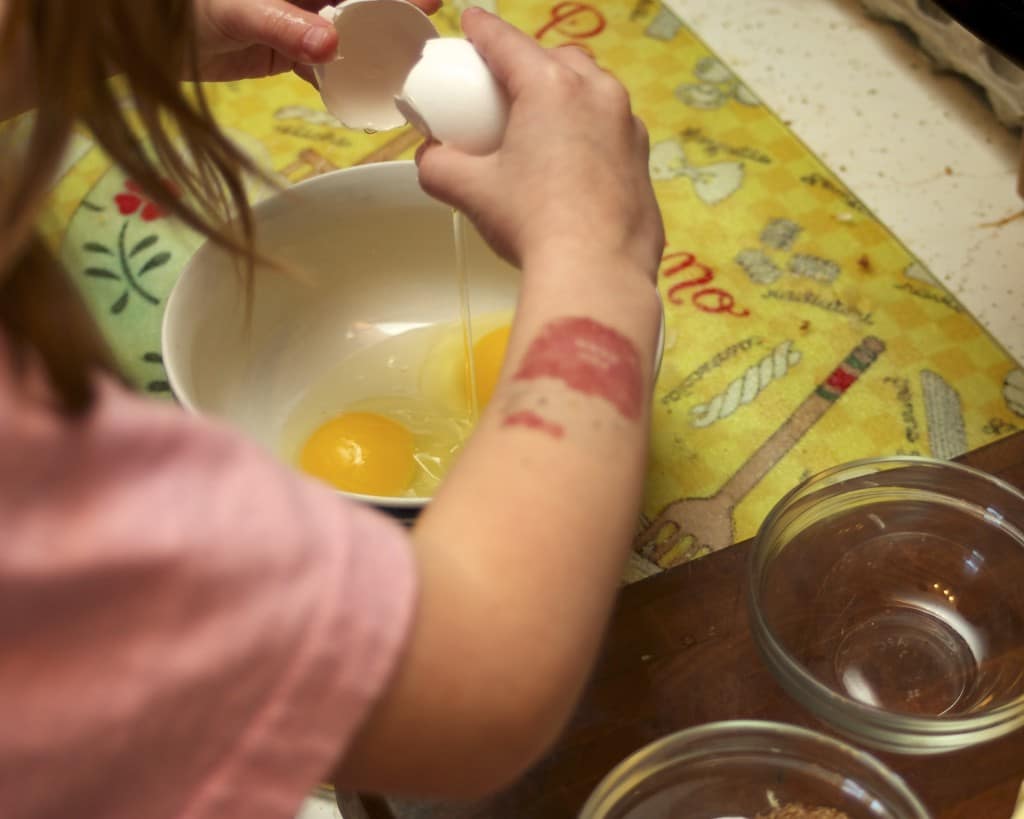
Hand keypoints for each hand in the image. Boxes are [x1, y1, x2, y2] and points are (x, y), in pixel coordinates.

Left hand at [193, 0, 441, 84]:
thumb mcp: (236, 10)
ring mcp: (296, 22)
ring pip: (346, 38)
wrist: (147, 41)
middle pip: (358, 7)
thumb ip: (281, 25)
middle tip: (425, 41)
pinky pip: (322, 67)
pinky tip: (358, 96)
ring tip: (402, 75)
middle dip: (392, 20)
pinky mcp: (285, 52)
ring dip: (370, 56)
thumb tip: (329, 45)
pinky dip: (339, 82)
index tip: (428, 0)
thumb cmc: (185, 7)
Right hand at [416, 9, 663, 280]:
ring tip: (544, 125)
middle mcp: (598, 94)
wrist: (596, 273)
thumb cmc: (532, 222)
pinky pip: (613, 131)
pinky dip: (591, 134)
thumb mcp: (472, 192)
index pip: (507, 43)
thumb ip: (440, 166)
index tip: (471, 23)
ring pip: (594, 92)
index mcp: (551, 86)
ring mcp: (628, 127)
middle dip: (531, 63)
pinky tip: (575, 164)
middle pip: (558, 60)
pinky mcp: (643, 162)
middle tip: (507, 87)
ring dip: (568, 96)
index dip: (482, 29)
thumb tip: (430, 159)